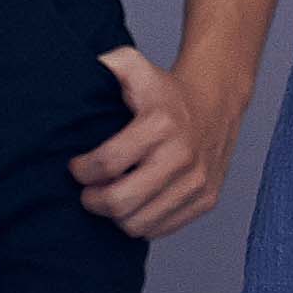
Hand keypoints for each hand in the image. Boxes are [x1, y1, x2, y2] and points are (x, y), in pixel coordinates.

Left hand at [71, 46, 246, 238]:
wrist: (216, 103)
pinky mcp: (206, 199)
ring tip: (110, 196)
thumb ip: (108, 64)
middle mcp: (181, 156)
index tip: (77, 167)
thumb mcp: (136, 67)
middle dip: (93, 200)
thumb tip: (85, 71)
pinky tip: (135, 203)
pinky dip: (141, 222)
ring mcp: (196, 182)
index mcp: (160, 124)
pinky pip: (161, 229)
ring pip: (138, 223)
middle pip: (120, 201)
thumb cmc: (165, 92)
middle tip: (88, 191)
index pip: (107, 163)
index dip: (82, 171)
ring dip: (115, 215)